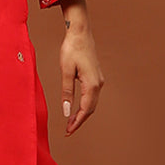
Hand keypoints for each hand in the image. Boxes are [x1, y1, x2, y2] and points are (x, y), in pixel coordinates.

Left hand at [59, 15, 103, 135]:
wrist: (80, 33)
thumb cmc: (71, 49)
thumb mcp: (66, 71)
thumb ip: (67, 92)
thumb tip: (67, 111)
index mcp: (92, 84)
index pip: (85, 110)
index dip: (77, 122)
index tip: (68, 131)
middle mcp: (98, 84)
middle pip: (91, 109)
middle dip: (80, 121)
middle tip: (68, 130)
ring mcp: (99, 80)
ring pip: (92, 103)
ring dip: (82, 114)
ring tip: (71, 122)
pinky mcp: (95, 76)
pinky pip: (92, 96)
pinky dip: (85, 105)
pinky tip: (77, 108)